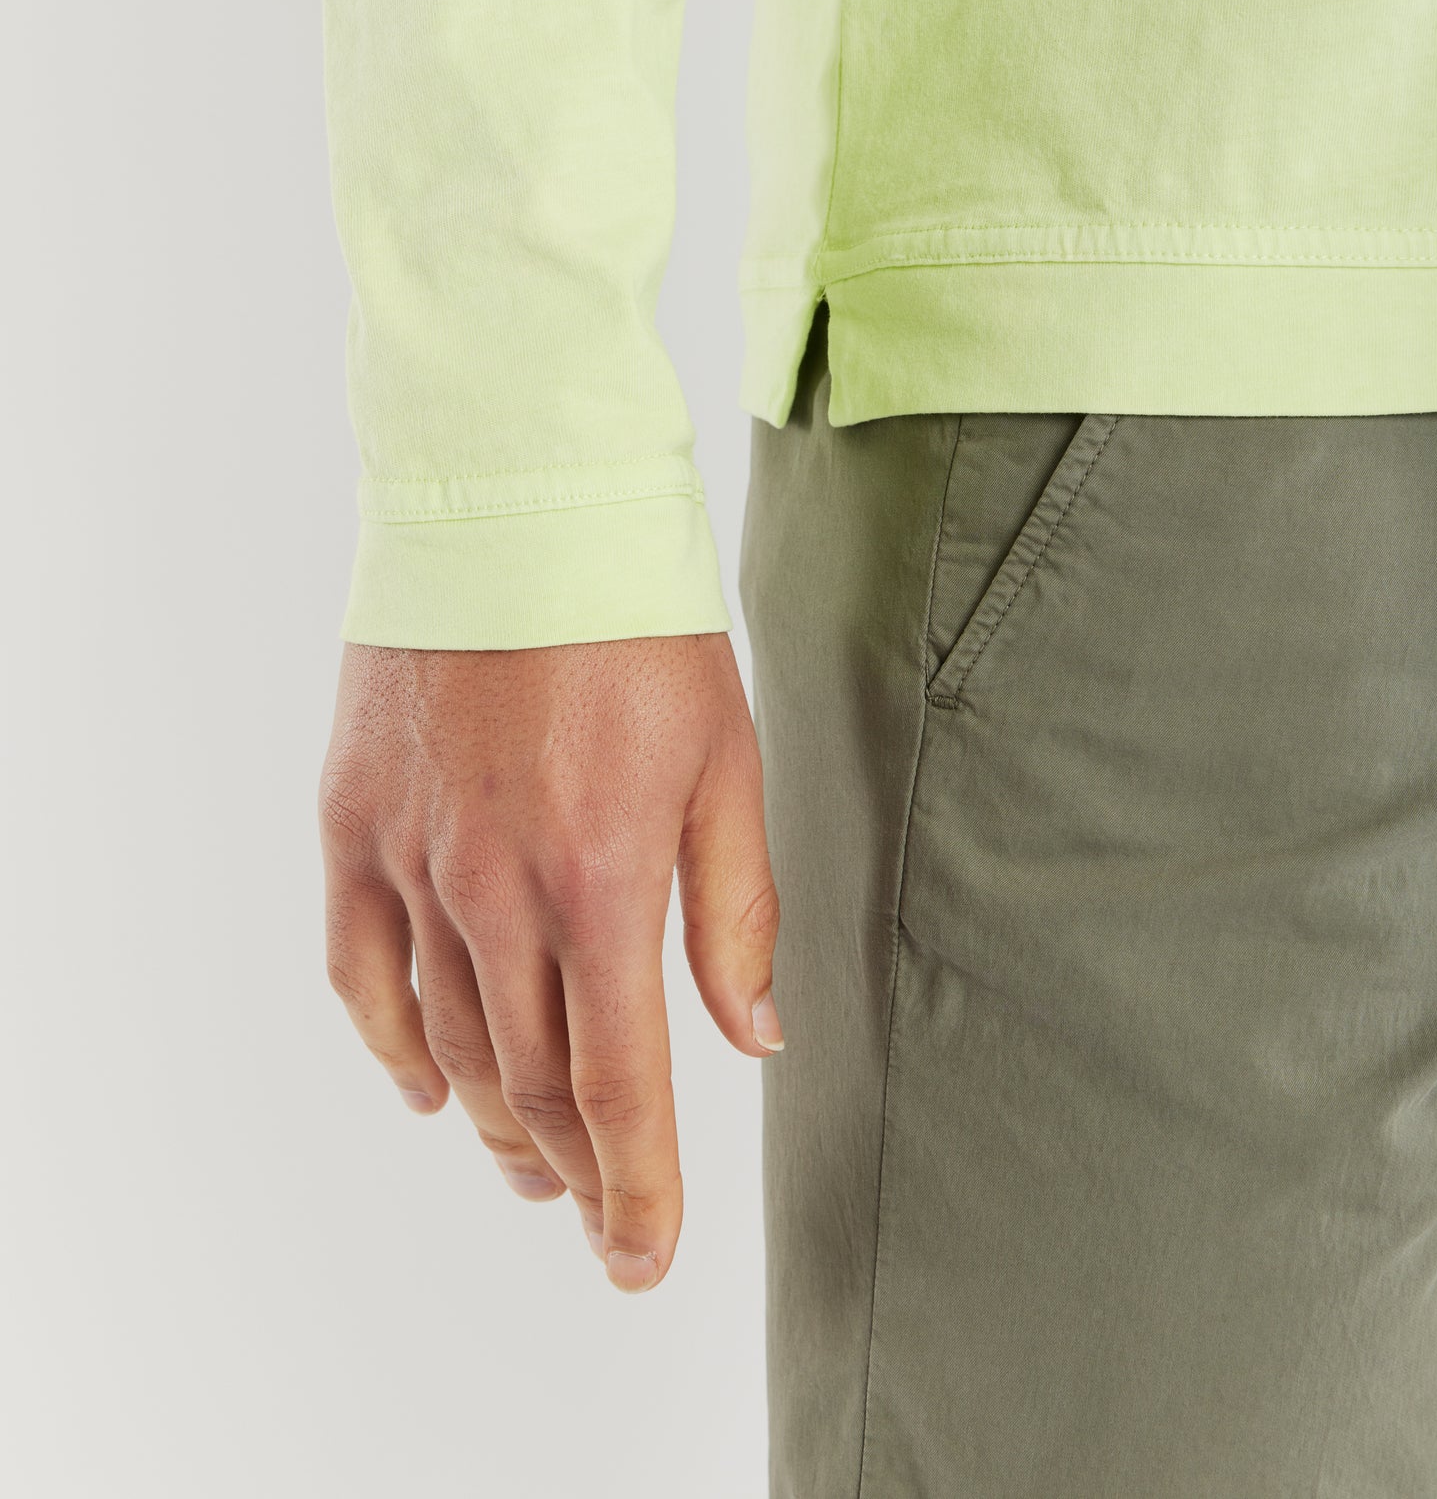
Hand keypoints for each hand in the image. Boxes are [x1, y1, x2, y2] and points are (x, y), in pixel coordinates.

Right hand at [319, 634, 780, 1292]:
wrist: (515, 508)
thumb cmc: (638, 628)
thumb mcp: (724, 761)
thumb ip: (736, 911)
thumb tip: (754, 1039)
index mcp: (601, 879)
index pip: (619, 1086)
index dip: (635, 1190)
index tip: (644, 1260)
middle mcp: (494, 890)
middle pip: (530, 1083)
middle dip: (574, 1172)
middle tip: (599, 1218)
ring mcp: (410, 859)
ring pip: (448, 1042)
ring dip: (494, 1125)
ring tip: (533, 1169)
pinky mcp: (352, 822)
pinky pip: (359, 971)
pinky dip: (391, 1047)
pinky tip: (424, 1088)